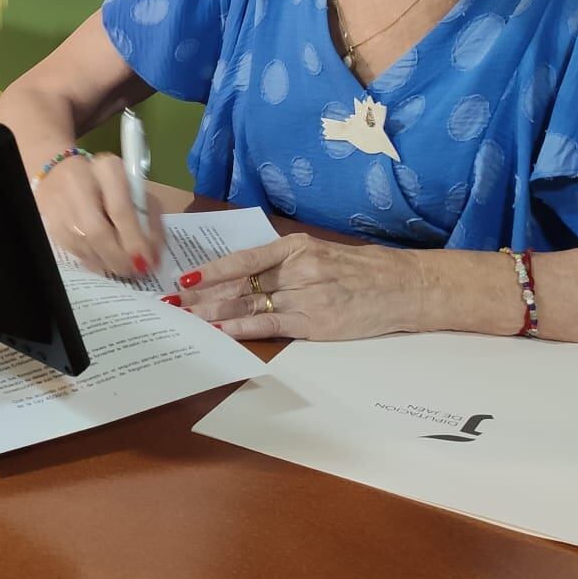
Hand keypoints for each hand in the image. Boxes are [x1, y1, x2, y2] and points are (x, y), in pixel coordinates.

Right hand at [34, 151, 163, 277]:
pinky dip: (95, 261)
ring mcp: (61, 206)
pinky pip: (76, 251)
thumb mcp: (134, 189)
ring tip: (124, 268)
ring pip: (86, 246)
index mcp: (107, 169)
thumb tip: (153, 252)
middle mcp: (78, 185)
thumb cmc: (108, 183)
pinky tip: (106, 261)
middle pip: (98, 233)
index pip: (120, 210)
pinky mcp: (53, 225)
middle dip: (119, 258)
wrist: (61, 174)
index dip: (135, 240)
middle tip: (135, 271)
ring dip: (108, 263)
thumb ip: (148, 217)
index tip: (148, 260)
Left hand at [172, 233, 426, 340]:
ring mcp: (306, 297)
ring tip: (187, 318)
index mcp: (297, 247)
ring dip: (214, 312)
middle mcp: (298, 269)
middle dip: (203, 295)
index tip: (184, 276)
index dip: (211, 269)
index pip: (244, 259)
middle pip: (240, 284)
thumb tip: (242, 273)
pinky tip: (219, 331)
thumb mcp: (321, 253)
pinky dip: (240, 328)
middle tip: (174, 302)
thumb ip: (284, 262)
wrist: (403, 287)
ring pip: (249, 305)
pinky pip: (269, 325)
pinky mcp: (314, 324)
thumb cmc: (361, 270)